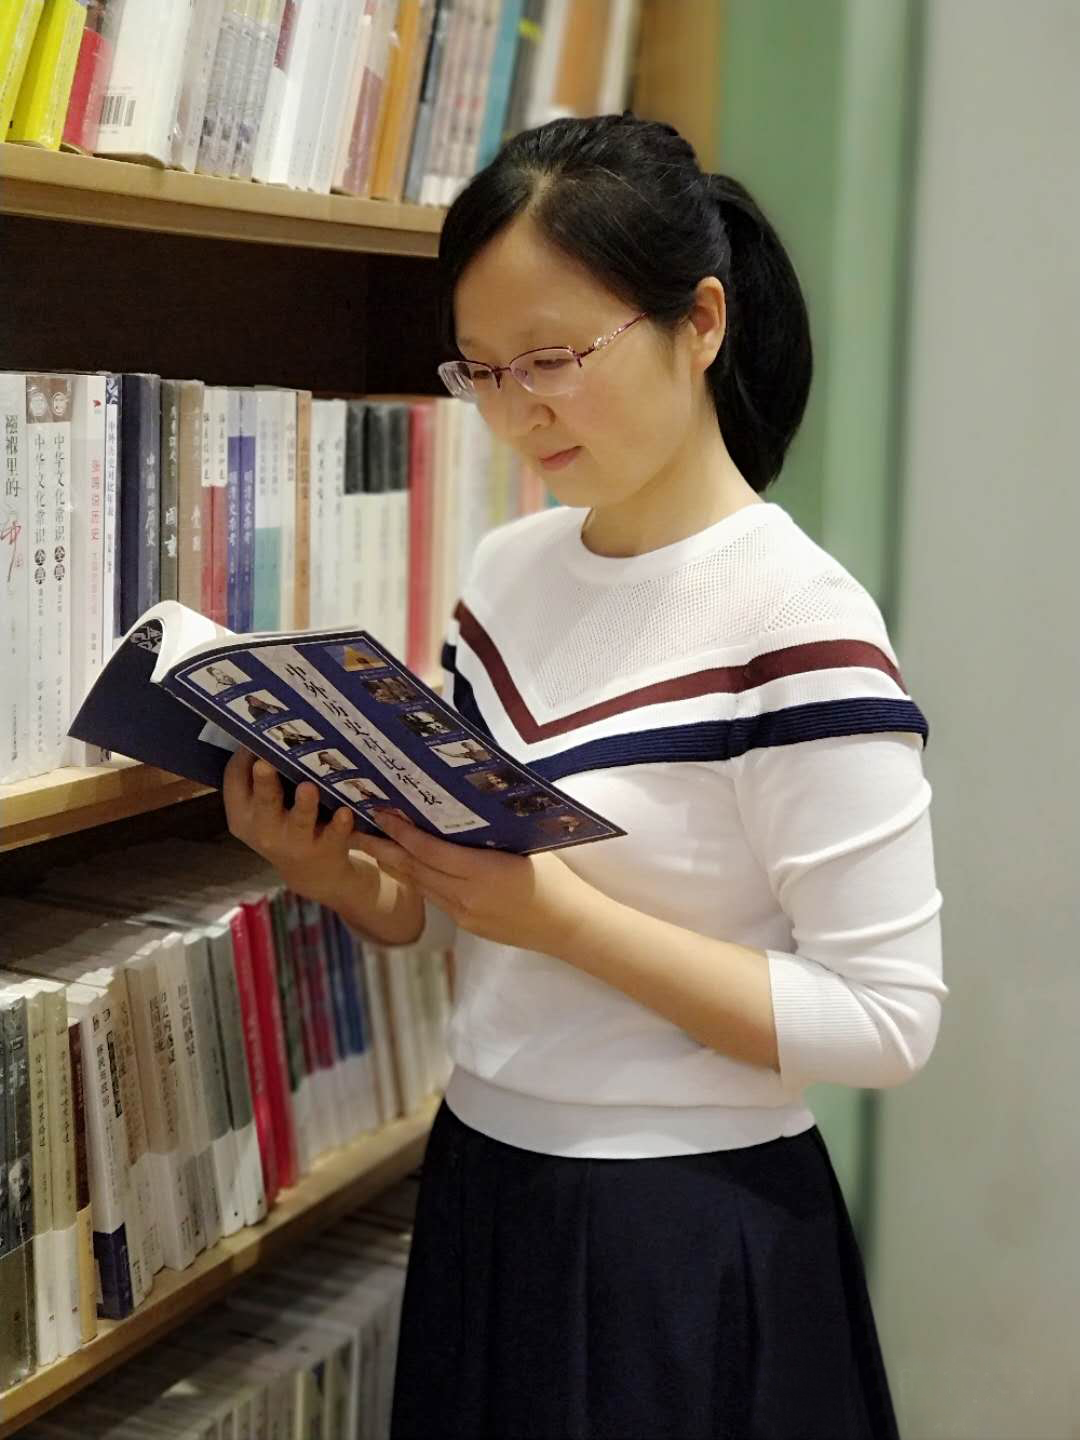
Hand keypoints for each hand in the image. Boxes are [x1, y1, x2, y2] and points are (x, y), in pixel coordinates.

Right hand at [222, 749, 375, 909]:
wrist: (310, 873)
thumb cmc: (282, 826)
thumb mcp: (260, 810)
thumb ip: (259, 780)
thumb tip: (265, 728)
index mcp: (242, 814)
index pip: (235, 781)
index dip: (244, 758)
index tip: (256, 733)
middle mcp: (263, 829)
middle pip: (262, 802)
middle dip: (264, 783)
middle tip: (265, 763)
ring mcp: (295, 841)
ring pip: (299, 820)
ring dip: (304, 804)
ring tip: (308, 787)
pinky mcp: (325, 848)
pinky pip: (333, 835)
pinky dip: (339, 824)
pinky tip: (345, 812)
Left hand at [350, 809, 596, 954]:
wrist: (569, 926)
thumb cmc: (555, 878)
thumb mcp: (525, 846)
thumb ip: (491, 833)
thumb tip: (461, 806)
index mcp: (481, 874)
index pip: (429, 851)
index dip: (401, 832)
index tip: (381, 813)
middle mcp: (466, 897)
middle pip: (414, 870)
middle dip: (382, 849)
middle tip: (355, 830)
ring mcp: (464, 915)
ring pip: (419, 887)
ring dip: (393, 866)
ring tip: (371, 846)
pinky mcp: (467, 925)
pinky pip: (434, 898)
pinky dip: (415, 881)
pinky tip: (404, 869)